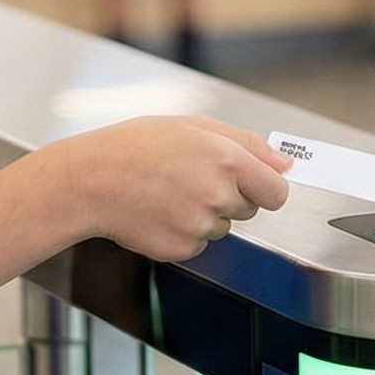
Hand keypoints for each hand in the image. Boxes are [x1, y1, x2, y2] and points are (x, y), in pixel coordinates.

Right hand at [36, 116, 291, 259]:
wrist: (89, 180)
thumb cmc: (135, 147)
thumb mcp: (194, 126)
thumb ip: (248, 144)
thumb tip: (285, 165)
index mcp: (227, 159)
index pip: (276, 191)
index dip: (266, 187)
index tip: (254, 185)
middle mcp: (218, 195)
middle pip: (250, 209)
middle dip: (230, 196)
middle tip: (191, 178)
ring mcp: (199, 225)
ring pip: (222, 227)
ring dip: (205, 214)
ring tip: (169, 193)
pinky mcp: (181, 248)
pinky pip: (198, 243)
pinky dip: (183, 232)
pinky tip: (159, 212)